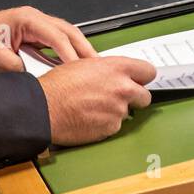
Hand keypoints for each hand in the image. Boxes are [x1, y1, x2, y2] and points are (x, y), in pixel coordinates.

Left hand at [0, 5, 97, 71]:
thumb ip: (21, 72)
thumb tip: (40, 82)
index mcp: (26, 19)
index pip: (58, 37)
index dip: (72, 56)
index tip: (84, 72)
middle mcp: (32, 18)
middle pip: (68, 31)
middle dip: (84, 49)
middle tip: (100, 67)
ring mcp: (32, 24)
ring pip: (63, 34)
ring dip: (77, 50)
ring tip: (92, 67)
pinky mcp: (29, 32)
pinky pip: (54, 40)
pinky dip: (65, 51)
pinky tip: (73, 64)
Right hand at [39, 56, 157, 145]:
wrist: (46, 108)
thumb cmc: (58, 86)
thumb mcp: (84, 64)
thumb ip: (106, 69)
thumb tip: (114, 74)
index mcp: (116, 68)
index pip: (148, 71)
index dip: (143, 77)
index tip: (140, 81)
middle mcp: (122, 89)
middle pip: (145, 96)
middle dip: (134, 97)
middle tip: (118, 97)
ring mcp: (118, 110)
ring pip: (127, 112)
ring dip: (116, 111)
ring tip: (94, 107)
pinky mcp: (111, 128)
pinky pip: (115, 125)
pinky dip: (105, 123)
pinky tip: (90, 117)